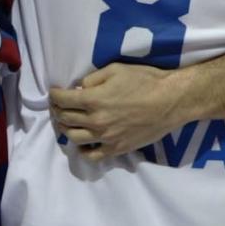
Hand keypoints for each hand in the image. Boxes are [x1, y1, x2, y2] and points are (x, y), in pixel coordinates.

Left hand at [48, 63, 183, 160]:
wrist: (170, 101)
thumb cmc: (145, 81)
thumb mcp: (115, 70)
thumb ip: (92, 79)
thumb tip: (79, 89)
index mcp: (94, 100)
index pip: (62, 100)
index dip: (54, 95)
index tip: (54, 92)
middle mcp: (96, 121)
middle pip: (65, 119)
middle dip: (57, 110)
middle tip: (58, 105)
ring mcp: (106, 138)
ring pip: (74, 138)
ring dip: (65, 129)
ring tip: (66, 122)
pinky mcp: (117, 149)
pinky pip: (92, 155)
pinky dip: (83, 150)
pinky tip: (83, 143)